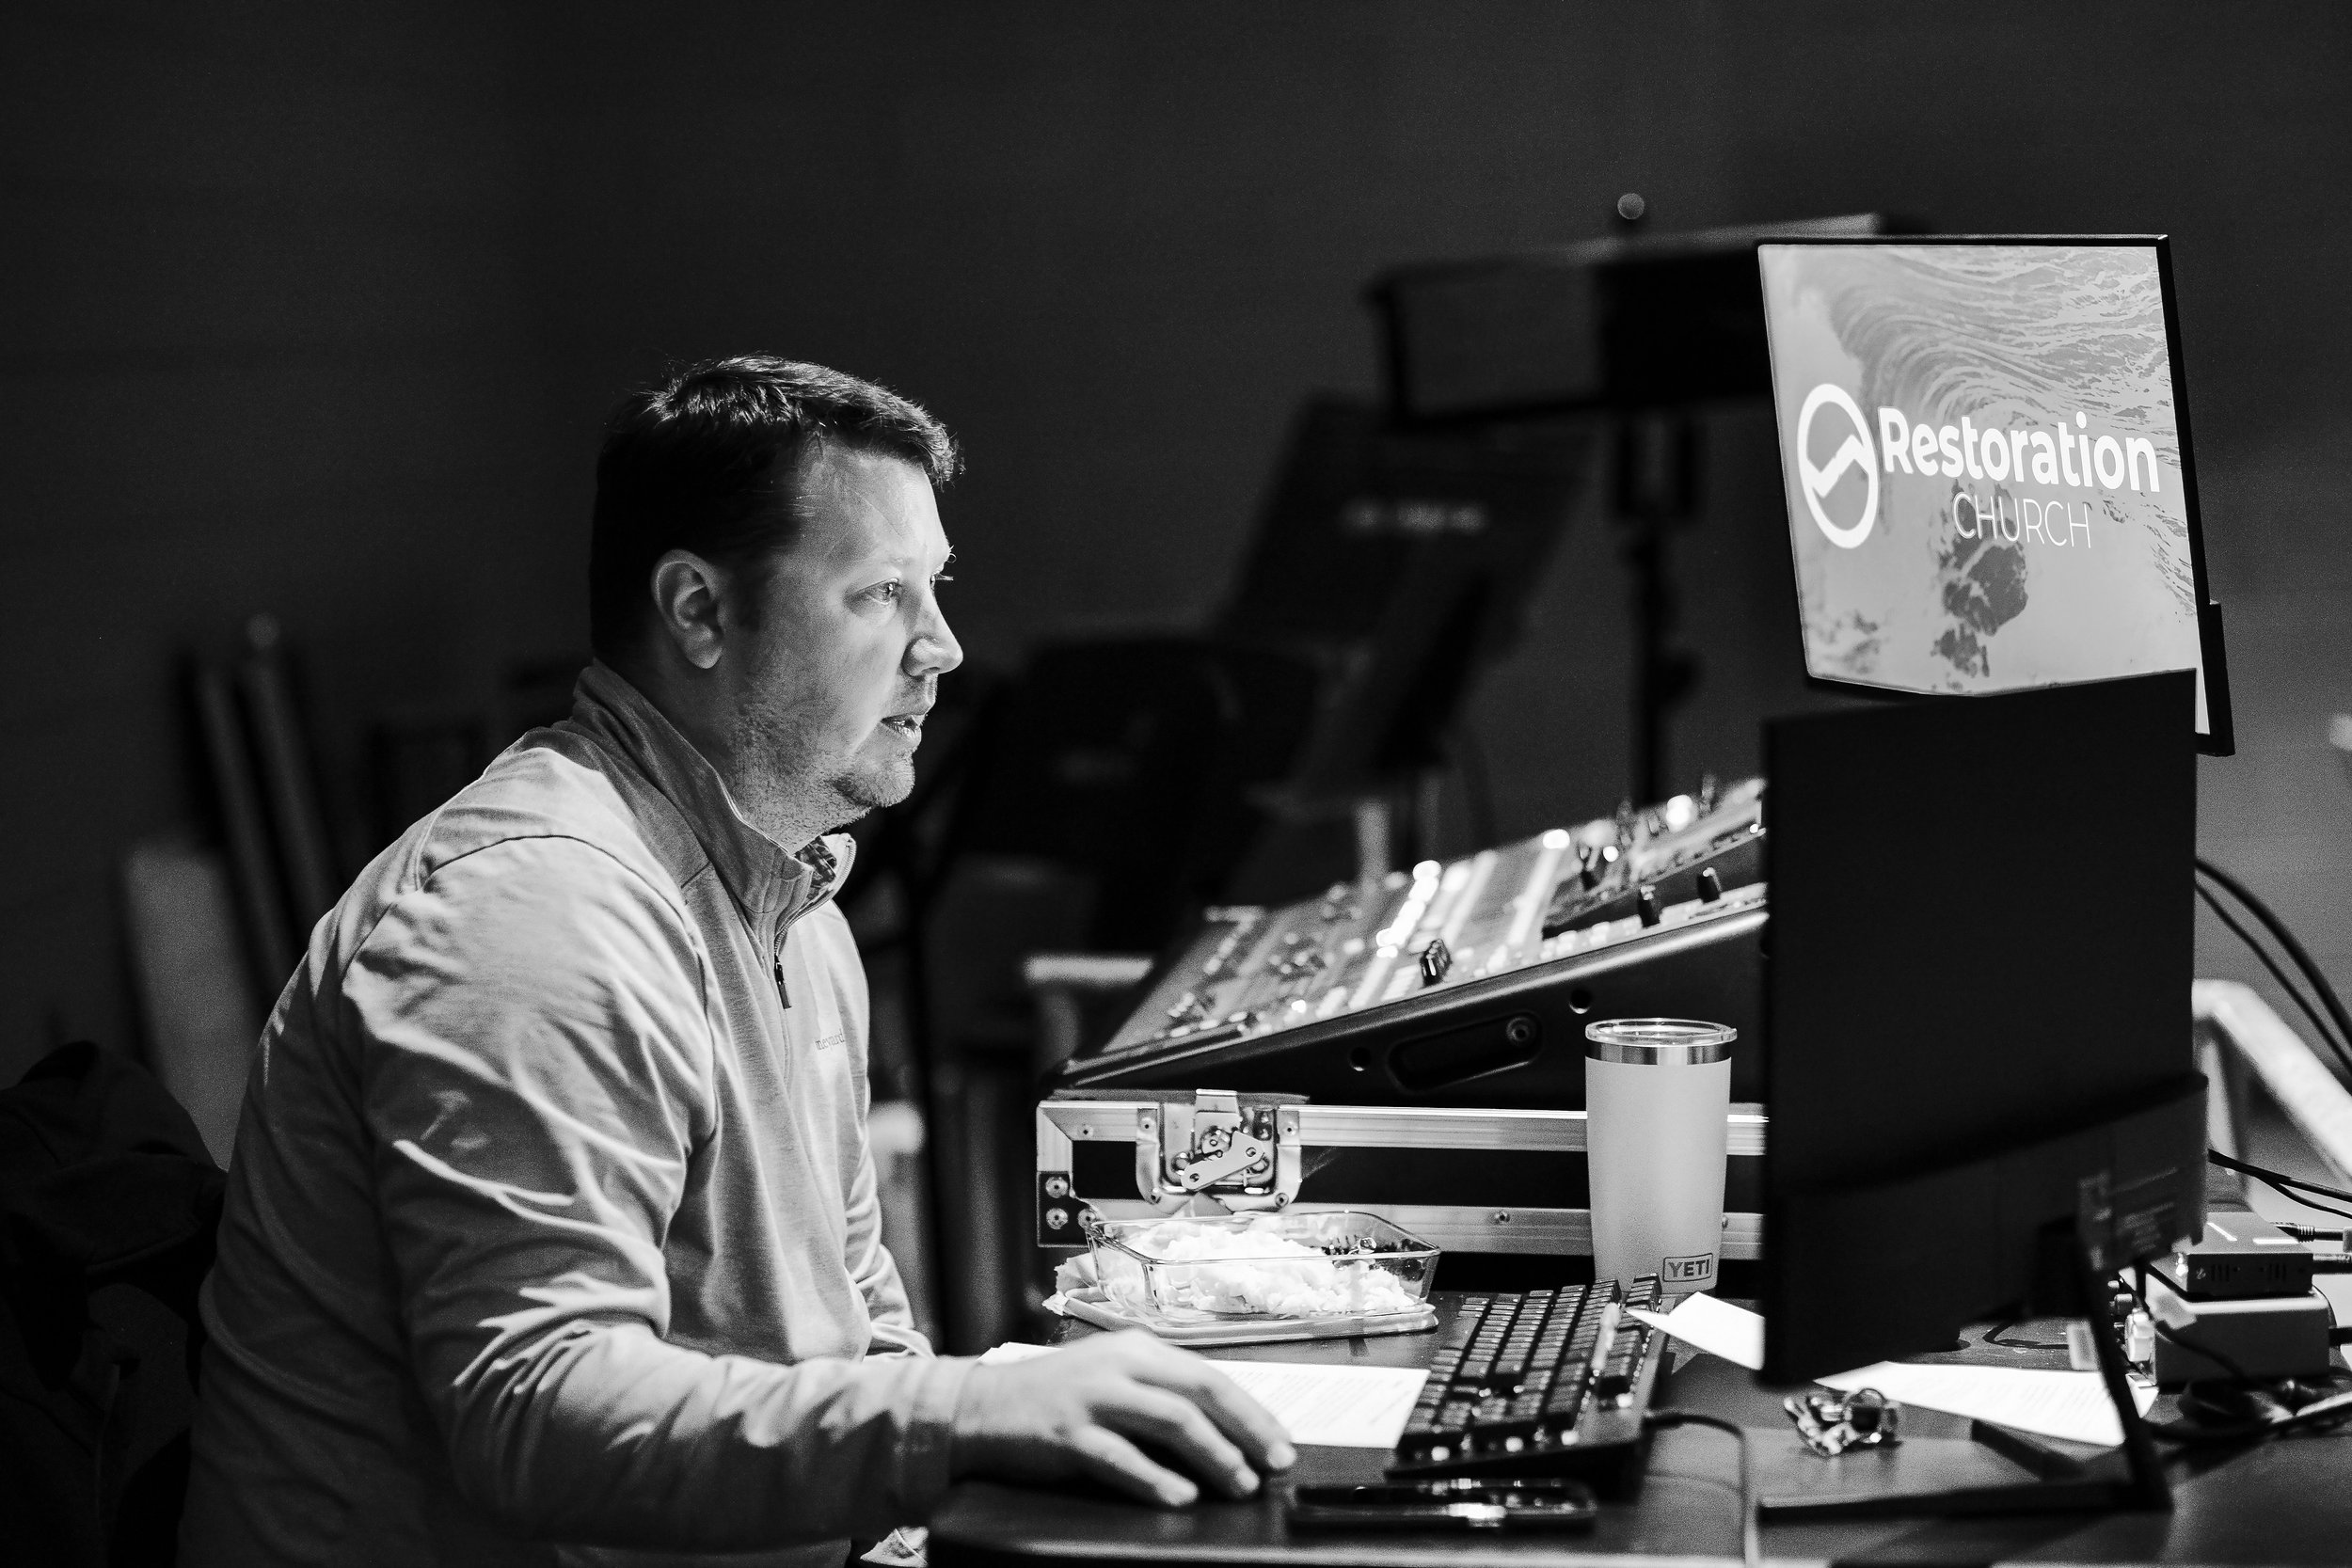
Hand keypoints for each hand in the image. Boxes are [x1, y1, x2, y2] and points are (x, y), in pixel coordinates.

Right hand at [950, 1331, 1296, 1506]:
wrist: (978, 1407)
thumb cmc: (1053, 1399)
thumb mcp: (1111, 1379)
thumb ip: (1159, 1394)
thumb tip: (1223, 1429)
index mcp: (1137, 1349)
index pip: (1210, 1375)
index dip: (1251, 1411)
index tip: (1280, 1443)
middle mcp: (1119, 1365)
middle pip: (1200, 1391)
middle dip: (1246, 1429)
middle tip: (1274, 1464)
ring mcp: (1091, 1397)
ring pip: (1170, 1420)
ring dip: (1213, 1454)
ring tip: (1239, 1483)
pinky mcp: (1066, 1433)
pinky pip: (1120, 1457)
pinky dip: (1155, 1478)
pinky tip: (1181, 1497)